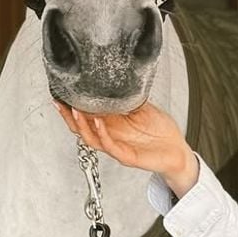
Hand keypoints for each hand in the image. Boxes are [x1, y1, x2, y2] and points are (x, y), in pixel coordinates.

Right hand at [54, 102, 199, 196]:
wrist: (178, 151)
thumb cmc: (161, 133)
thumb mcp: (144, 109)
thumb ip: (131, 98)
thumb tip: (122, 79)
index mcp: (113, 125)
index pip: (87, 117)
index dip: (73, 107)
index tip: (62, 94)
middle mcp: (111, 137)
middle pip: (82, 129)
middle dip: (68, 117)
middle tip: (60, 103)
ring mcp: (117, 147)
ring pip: (92, 139)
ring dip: (81, 125)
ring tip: (74, 110)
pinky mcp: (127, 157)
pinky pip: (110, 146)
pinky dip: (102, 134)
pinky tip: (99, 123)